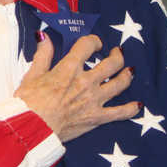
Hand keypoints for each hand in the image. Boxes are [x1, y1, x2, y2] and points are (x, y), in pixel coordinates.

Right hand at [16, 34, 137, 142]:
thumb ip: (42, 55)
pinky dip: (131, 109)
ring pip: (120, 84)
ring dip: (127, 75)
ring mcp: (94, 100)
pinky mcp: (97, 118)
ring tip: (129, 71)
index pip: (88, 45)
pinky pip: (120, 113)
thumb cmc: (28, 103)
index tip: (94, 43)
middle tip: (116, 53)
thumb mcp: (32, 75)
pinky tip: (137, 105)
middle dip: (117, 55)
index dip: (93, 40)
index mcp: (69, 69)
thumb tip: (44, 37)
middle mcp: (86, 82)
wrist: (31, 129)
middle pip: (112, 63)